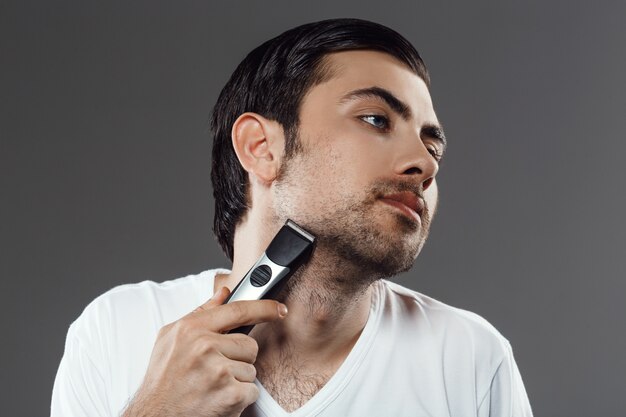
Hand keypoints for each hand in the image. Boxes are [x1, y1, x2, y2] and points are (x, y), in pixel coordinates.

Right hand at [122, 286, 287, 416]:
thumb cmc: (163, 380)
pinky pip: (252, 390)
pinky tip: (217, 399)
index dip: (264, 308)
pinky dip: (239, 399)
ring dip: (237, 380)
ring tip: (212, 386)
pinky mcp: (229, 395)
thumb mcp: (171, 339)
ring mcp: (218, 371)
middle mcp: (204, 347)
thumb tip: (223, 293)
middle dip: (238, 358)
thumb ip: (200, 313)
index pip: (238, 310)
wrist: (154, 416)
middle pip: (249, 344)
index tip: (279, 309)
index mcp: (191, 329)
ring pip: (251, 369)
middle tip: (214, 370)